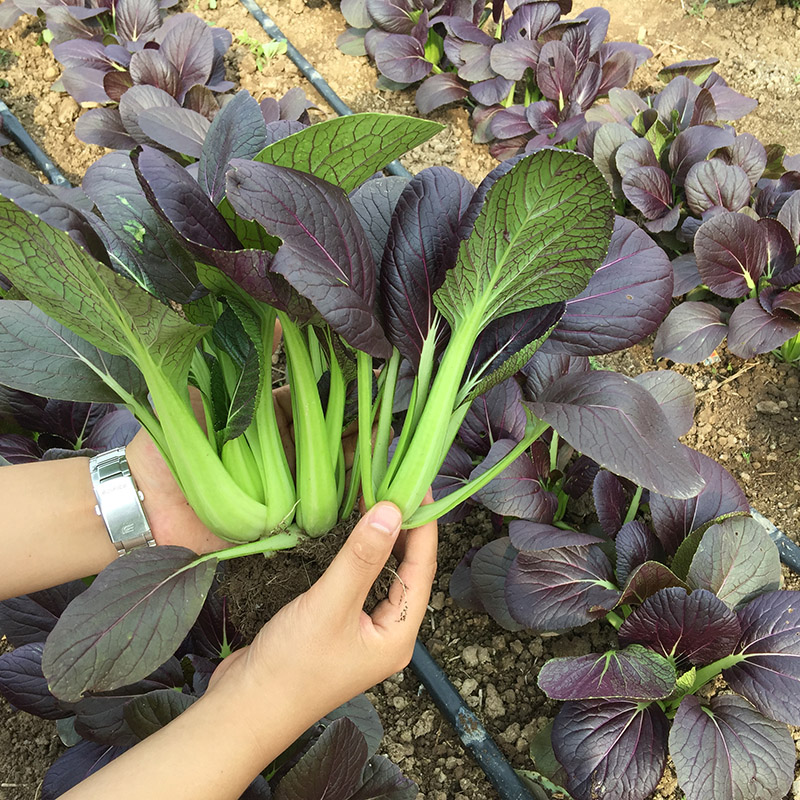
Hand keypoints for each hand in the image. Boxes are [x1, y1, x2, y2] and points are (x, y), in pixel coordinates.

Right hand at [206, 495, 437, 739]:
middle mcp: (386, 633)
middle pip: (406, 570)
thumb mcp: (330, 606)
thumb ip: (361, 559)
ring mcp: (360, 630)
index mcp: (399, 635)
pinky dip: (358, 553)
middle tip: (398, 483)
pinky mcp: (335, 626)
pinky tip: (351, 531)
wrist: (244, 709)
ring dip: (381, 538)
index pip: (421, 568)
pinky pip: (357, 581)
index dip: (423, 524)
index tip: (419, 485)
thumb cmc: (291, 667)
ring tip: (379, 497)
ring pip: (381, 574)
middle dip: (404, 528)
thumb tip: (391, 511)